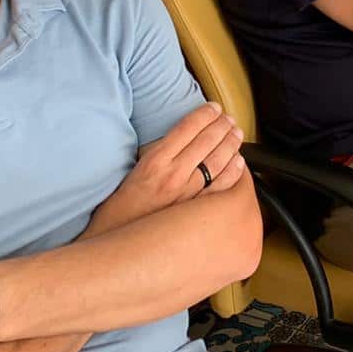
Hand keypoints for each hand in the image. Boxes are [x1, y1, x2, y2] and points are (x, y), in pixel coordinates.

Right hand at [84, 103, 247, 237]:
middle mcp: (173, 174)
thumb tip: (182, 139)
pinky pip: (223, 187)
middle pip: (208, 140)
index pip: (188, 127)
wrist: (113, 243)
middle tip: (230, 120)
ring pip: (220, 160)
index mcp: (155, 161)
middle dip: (223, 125)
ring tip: (236, 135)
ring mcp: (188, 194)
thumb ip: (158, 154)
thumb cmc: (120, 209)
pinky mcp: (197, 213)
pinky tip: (238, 163)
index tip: (213, 108)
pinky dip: (234, 172)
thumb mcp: (133, 171)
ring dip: (231, 143)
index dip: (205, 113)